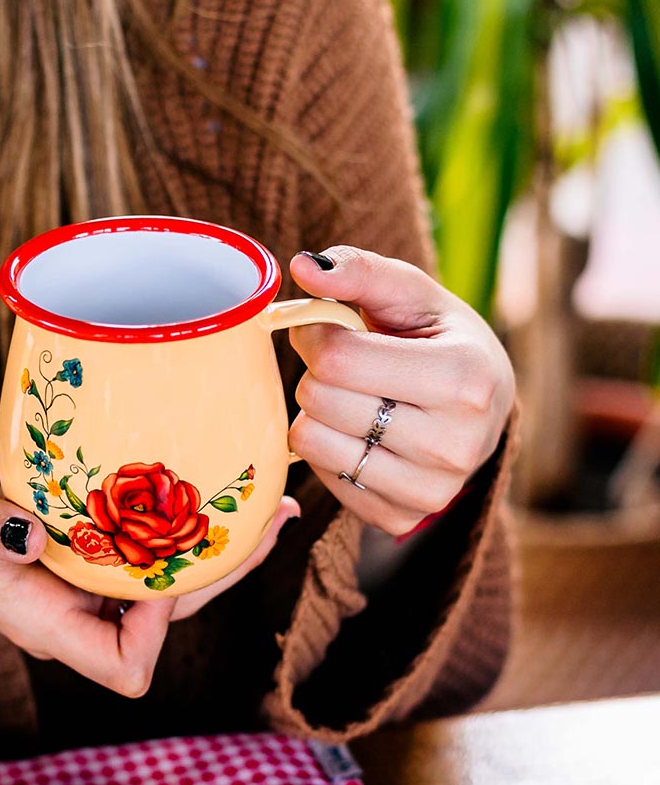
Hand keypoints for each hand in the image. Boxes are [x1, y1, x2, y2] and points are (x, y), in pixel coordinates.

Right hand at [0, 442, 298, 695]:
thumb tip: (26, 536)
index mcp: (41, 621)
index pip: (124, 663)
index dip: (158, 627)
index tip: (159, 563)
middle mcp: (74, 616)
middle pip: (168, 625)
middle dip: (221, 577)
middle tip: (270, 516)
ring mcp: (84, 591)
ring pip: (169, 589)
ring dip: (216, 552)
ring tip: (266, 501)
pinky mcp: (89, 560)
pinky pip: (151, 558)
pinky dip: (185, 532)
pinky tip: (211, 490)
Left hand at [286, 246, 514, 535]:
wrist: (479, 407)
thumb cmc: (437, 339)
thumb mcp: (409, 293)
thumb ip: (357, 270)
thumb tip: (303, 265)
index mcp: (465, 378)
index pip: (338, 359)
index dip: (315, 335)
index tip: (329, 328)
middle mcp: (455, 444)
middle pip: (321, 400)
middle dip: (317, 373)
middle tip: (345, 366)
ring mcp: (431, 491)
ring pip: (313, 443)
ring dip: (317, 413)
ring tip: (354, 398)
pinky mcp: (401, 519)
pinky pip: (322, 479)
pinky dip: (328, 451)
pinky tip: (360, 433)